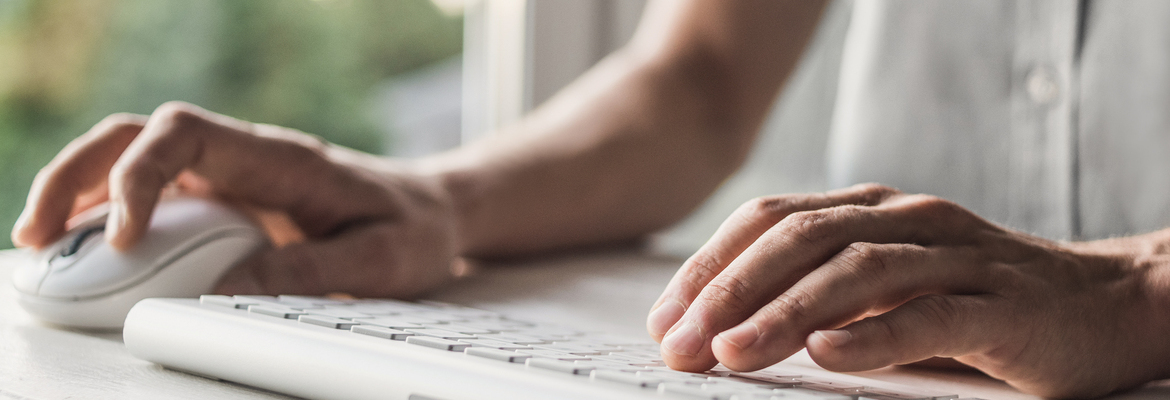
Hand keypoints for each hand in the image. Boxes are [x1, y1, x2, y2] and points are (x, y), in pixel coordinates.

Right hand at [12, 101, 462, 296]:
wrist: (435, 211)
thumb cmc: (413, 230)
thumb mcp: (379, 260)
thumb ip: (308, 274)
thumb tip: (222, 296)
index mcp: (280, 157)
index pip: (184, 134)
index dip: (137, 176)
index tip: (121, 238)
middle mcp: (245, 157)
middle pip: (137, 134)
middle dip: (76, 175)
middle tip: (35, 235)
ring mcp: (230, 176)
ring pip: (132, 158)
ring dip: (78, 191)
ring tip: (38, 246)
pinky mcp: (225, 201)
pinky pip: (154, 196)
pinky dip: (108, 216)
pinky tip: (86, 253)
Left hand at [646, 183, 1169, 396]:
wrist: (1103, 304)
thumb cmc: (976, 299)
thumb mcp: (885, 285)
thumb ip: (815, 292)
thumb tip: (717, 328)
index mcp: (870, 209)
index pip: (769, 222)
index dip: (710, 266)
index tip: (665, 319)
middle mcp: (907, 219)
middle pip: (800, 240)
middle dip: (729, 291)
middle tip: (681, 344)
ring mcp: (957, 256)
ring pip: (856, 272)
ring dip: (784, 313)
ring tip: (732, 351)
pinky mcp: (1003, 304)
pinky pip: (930, 313)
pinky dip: (873, 333)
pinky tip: (827, 353)